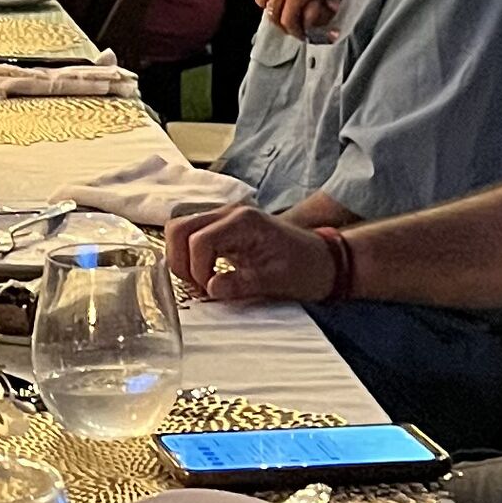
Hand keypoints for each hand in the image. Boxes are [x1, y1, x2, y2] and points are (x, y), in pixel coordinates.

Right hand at [165, 200, 328, 303]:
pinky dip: (190, 256)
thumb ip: (242, 284)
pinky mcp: (222, 228)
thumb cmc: (304, 268)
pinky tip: (207, 275)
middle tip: (198, 286)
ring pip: (180, 230)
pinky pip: (191, 236)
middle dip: (180, 261)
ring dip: (182, 258)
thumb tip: (210, 288)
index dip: (197, 270)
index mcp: (243, 221)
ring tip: (202, 282)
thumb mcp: (277, 280)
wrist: (322, 260)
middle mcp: (229, 213)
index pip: (199, 241)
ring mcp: (223, 218)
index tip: (210, 290)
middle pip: (179, 228)